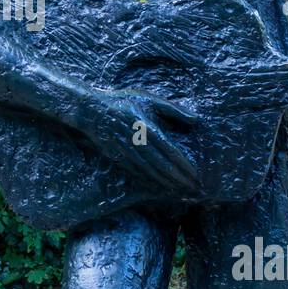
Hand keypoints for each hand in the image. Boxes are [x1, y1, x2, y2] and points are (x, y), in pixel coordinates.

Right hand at [77, 89, 199, 190]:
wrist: (91, 110)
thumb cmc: (122, 102)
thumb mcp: (148, 99)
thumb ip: (173, 109)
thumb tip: (196, 120)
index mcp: (147, 127)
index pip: (169, 150)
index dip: (182, 164)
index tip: (194, 173)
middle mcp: (136, 141)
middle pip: (161, 164)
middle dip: (177, 177)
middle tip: (191, 187)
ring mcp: (125, 151)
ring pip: (148, 171)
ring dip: (165, 182)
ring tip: (178, 189)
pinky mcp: (116, 157)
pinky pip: (135, 172)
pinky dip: (147, 180)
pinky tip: (156, 186)